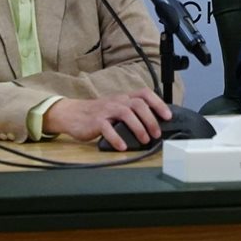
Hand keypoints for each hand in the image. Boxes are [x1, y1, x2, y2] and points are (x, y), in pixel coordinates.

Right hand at [42, 88, 171, 150]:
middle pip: (138, 104)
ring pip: (126, 114)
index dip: (158, 103)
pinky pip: (108, 129)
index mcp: (124, 98)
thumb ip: (132, 113)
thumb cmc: (98, 113)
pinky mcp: (96, 121)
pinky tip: (123, 147)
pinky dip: (117, 138)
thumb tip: (154, 125)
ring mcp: (106, 110)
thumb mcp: (116, 108)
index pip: (144, 94)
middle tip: (157, 134)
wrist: (72, 114)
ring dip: (138, 127)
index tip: (168, 116)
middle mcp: (117, 101)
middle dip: (150, 119)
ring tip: (144, 140)